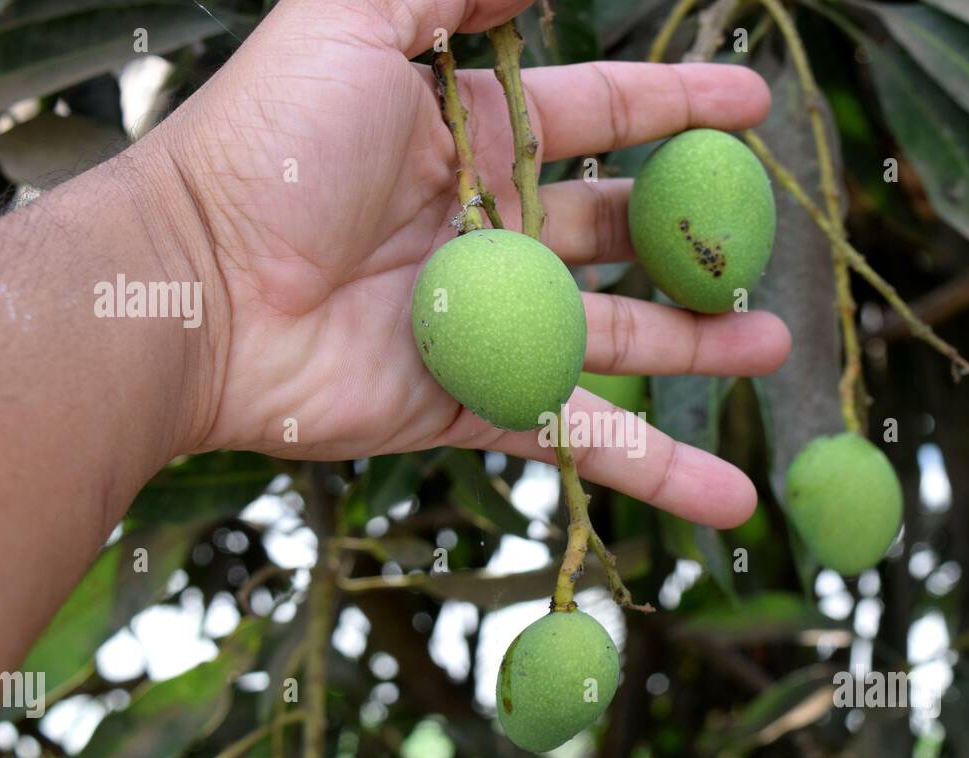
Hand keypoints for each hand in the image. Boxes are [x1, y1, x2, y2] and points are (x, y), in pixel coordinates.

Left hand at [152, 0, 788, 527]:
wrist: (195, 295)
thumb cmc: (267, 150)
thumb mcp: (353, 24)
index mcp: (475, 141)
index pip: (603, 116)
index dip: (680, 107)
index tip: (755, 109)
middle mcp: (491, 230)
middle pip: (623, 234)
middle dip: (697, 239)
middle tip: (768, 250)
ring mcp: (488, 323)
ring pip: (618, 338)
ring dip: (699, 349)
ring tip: (774, 347)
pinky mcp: (473, 404)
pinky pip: (579, 437)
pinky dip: (652, 471)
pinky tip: (727, 498)